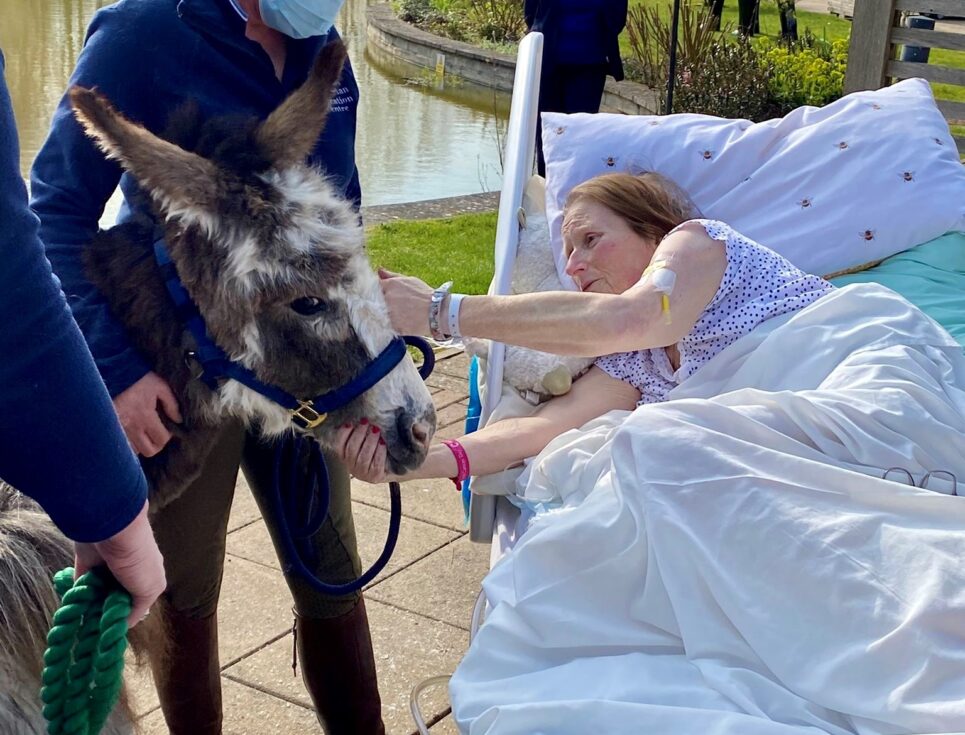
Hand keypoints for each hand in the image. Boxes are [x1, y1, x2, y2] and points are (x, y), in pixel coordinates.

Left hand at [74, 500, 165, 626]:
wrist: (114, 532)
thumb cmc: (138, 560)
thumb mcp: (151, 588)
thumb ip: (139, 609)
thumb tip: (123, 624)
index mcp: (147, 578)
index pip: (137, 603)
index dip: (125, 617)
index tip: (110, 631)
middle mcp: (127, 574)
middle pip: (115, 600)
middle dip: (105, 613)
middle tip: (93, 629)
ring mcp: (106, 569)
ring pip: (98, 594)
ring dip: (91, 606)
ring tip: (81, 621)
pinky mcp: (87, 564)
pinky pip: (81, 585)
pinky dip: (78, 596)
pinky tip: (73, 608)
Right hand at [113, 372, 181, 456]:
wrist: (110, 372)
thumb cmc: (136, 378)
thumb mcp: (159, 385)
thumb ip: (171, 403)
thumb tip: (179, 420)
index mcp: (145, 416)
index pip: (161, 440)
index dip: (168, 436)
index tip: (168, 426)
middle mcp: (131, 426)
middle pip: (149, 451)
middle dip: (157, 445)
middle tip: (158, 433)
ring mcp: (118, 429)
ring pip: (134, 450)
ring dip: (142, 444)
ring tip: (145, 432)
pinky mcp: (109, 427)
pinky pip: (121, 444)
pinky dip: (129, 442)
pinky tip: (133, 431)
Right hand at [336, 421, 393, 483]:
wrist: (389, 468)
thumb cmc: (373, 452)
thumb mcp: (363, 442)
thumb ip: (359, 433)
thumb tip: (360, 417)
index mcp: (344, 456)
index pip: (339, 445)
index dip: (343, 434)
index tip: (351, 423)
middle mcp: (351, 466)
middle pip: (351, 449)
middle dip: (359, 434)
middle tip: (366, 422)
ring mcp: (362, 473)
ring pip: (363, 456)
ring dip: (370, 441)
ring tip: (376, 430)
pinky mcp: (375, 476)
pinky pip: (376, 463)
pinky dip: (380, 451)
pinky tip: (383, 443)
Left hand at [377, 267, 434, 335]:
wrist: (437, 312)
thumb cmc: (425, 295)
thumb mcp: (410, 280)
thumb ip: (392, 276)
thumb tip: (379, 271)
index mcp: (389, 285)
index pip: (373, 287)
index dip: (376, 292)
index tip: (380, 295)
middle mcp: (387, 298)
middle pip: (373, 301)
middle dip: (377, 303)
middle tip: (389, 307)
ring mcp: (389, 313)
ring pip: (377, 314)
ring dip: (382, 315)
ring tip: (395, 316)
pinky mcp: (393, 326)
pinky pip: (385, 326)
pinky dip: (388, 325)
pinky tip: (397, 323)